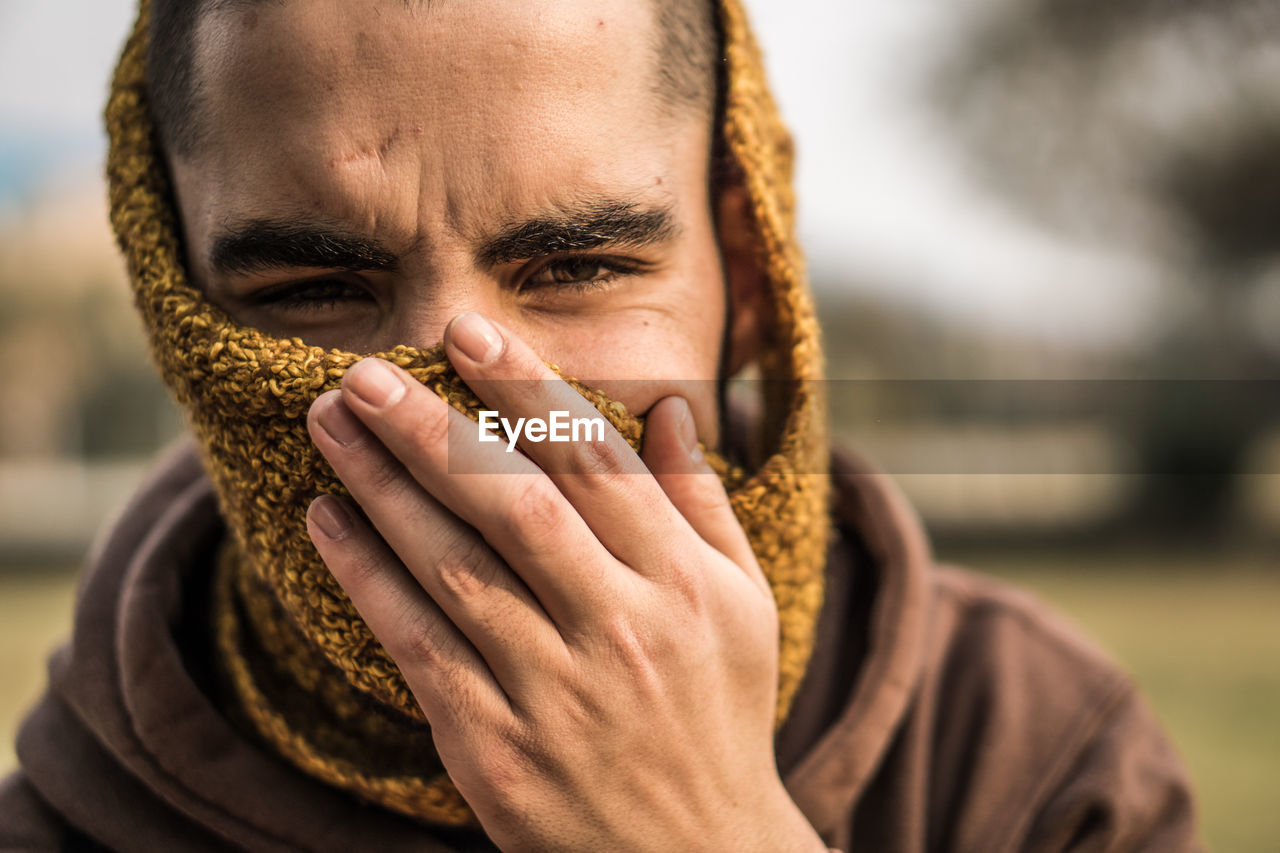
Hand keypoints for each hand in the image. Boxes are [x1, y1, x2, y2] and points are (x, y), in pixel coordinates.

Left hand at [305, 311, 825, 852]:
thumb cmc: (719, 716)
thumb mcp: (743, 606)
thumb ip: (703, 503)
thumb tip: (671, 405)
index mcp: (687, 586)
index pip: (595, 463)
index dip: (526, 388)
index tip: (467, 333)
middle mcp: (623, 631)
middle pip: (513, 505)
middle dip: (430, 429)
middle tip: (360, 373)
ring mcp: (556, 694)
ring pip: (455, 567)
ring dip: (382, 487)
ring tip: (329, 425)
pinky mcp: (495, 751)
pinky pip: (418, 648)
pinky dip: (367, 578)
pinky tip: (327, 521)